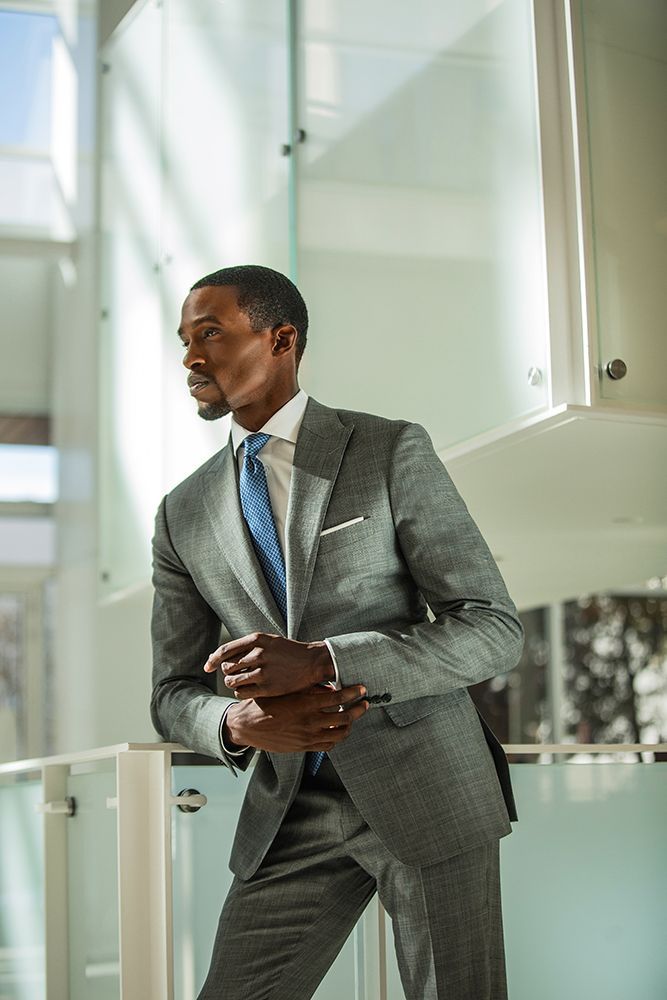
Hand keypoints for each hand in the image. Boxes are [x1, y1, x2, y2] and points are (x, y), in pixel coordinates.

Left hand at [204, 632, 334, 697]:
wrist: (312, 662)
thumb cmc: (287, 651)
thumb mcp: (268, 641)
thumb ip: (246, 647)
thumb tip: (218, 656)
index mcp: (257, 640)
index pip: (225, 651)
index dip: (213, 660)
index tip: (207, 667)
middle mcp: (258, 654)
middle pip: (227, 667)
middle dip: (227, 673)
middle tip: (233, 675)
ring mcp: (263, 672)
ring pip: (232, 681)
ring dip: (232, 684)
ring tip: (239, 683)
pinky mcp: (268, 688)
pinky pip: (242, 692)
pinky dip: (240, 692)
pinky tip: (247, 690)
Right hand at [224, 684, 368, 752]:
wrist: (246, 726)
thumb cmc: (264, 704)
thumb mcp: (285, 691)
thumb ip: (308, 690)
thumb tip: (330, 688)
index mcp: (304, 704)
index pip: (338, 698)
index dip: (353, 693)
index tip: (362, 689)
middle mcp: (308, 722)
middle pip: (344, 717)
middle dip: (358, 709)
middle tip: (364, 703)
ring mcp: (307, 737)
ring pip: (339, 733)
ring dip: (350, 724)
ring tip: (353, 716)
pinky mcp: (303, 748)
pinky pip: (328, 745)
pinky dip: (337, 737)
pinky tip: (338, 730)